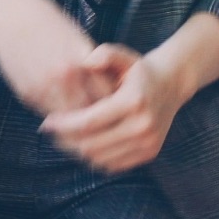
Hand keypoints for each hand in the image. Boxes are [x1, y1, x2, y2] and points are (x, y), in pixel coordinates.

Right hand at [0, 0, 108, 116]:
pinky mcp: (27, 93)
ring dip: (73, 120)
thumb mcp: (77, 38)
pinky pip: (47, 112)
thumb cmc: (47, 23)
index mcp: (83, 59)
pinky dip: (54, 114)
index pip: (106, 96)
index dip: (110, 103)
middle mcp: (65, 75)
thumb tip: (106, 90)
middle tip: (97, 119)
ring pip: (67, 117)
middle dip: (93, 116)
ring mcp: (45, 86)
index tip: (111, 105)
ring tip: (77, 120)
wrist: (10, 16)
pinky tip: (56, 107)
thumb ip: (90, 65)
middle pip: (88, 111)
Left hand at [40, 44, 186, 172]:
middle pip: (91, 144)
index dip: (63, 125)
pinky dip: (95, 157)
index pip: (88, 122)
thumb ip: (105, 54)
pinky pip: (113, 164)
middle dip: (66, 139)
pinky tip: (86, 143)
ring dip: (78, 150)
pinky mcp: (149, 153)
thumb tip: (84, 61)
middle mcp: (143, 125)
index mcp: (134, 101)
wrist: (172, 85)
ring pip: (99, 158)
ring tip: (66, 137)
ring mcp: (148, 142)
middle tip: (52, 130)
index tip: (46, 122)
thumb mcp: (124, 56)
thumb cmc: (140, 70)